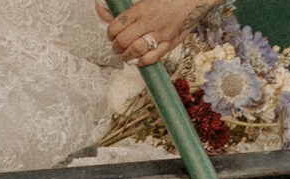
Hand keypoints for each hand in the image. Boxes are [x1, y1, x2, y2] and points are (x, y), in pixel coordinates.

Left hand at [95, 0, 221, 65]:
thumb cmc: (164, 2)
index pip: (116, 26)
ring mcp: (160, 34)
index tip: (111, 36)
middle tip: (116, 47)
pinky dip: (141, 62)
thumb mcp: (142, 3)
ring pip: (136, 50)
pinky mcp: (169, 44)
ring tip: (125, 55)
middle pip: (124, 40)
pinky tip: (137, 60)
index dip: (110, 34)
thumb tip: (98, 8)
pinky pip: (151, 58)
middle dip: (116, 47)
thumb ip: (121, 11)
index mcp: (140, 9)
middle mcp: (149, 22)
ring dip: (126, 56)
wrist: (190, 3)